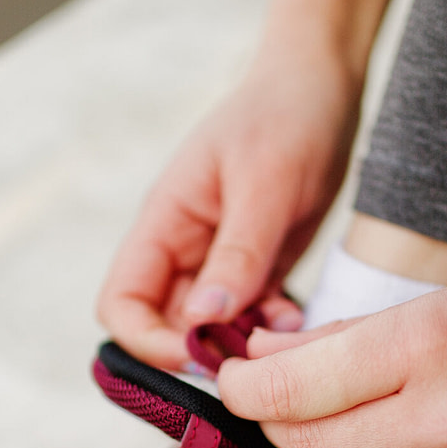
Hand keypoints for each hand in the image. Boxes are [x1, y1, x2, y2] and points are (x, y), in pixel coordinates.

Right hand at [97, 0, 402, 368]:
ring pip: (208, 331)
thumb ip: (238, 254)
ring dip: (239, 346)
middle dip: (199, 353)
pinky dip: (268, 330)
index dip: (146, 342)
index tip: (197, 356)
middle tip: (250, 362)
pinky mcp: (256, 268)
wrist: (324, 85)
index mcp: (163, 223)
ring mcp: (218, 261)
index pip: (122, 303)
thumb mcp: (267, 185)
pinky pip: (249, 319)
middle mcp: (182, 250)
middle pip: (162, 326)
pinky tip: (298, 319)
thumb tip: (202, 321)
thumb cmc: (287, 119)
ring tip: (282, 335)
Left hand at [217, 204, 446, 447]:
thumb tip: (266, 359)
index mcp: (424, 348)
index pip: (287, 388)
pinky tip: (395, 437)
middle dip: (275, 414)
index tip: (232, 370)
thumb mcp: (445, 301)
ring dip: (323, 447)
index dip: (241, 382)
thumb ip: (348, 338)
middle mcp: (439, 423)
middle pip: (302, 441)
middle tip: (277, 384)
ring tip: (343, 409)